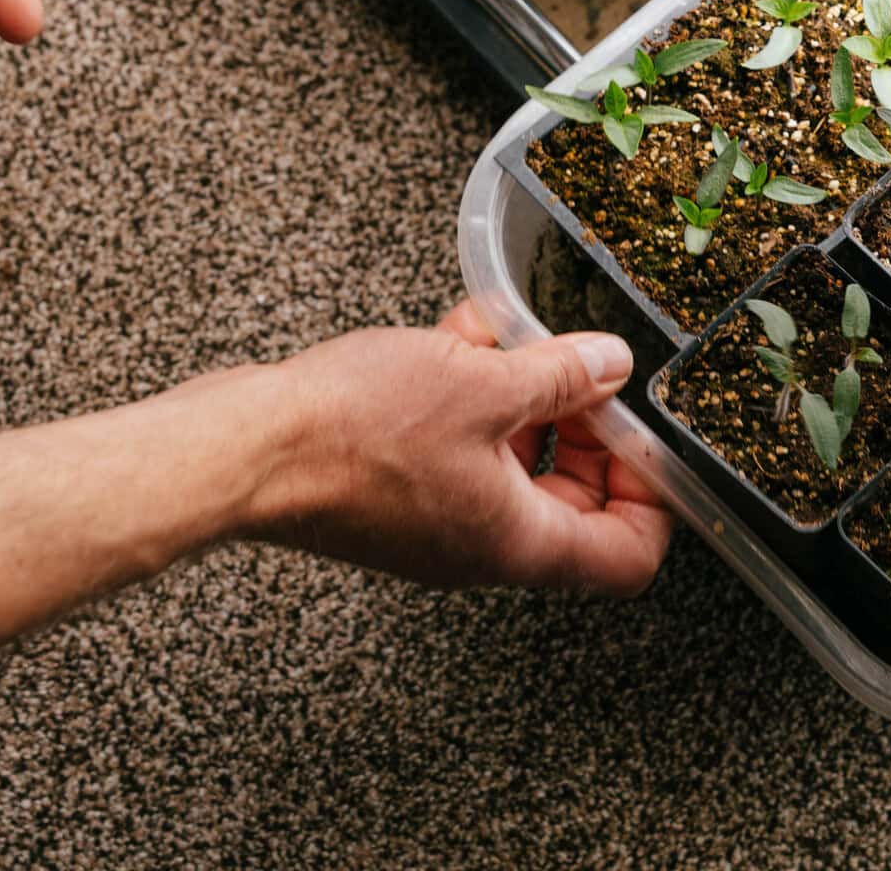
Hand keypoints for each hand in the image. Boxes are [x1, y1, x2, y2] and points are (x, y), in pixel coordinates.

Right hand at [255, 302, 671, 595]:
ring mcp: (436, 519)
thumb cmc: (349, 435)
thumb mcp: (484, 384)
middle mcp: (481, 545)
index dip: (652, 498)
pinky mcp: (394, 487)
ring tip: (515, 334)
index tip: (646, 436)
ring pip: (512, 460)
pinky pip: (458, 441)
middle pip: (575, 501)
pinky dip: (470, 389)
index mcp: (518, 543)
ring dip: (523, 393)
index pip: (627, 555)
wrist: (238, 447)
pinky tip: (462, 334)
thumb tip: (609, 367)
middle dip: (586, 427)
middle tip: (582, 372)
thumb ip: (561, 377)